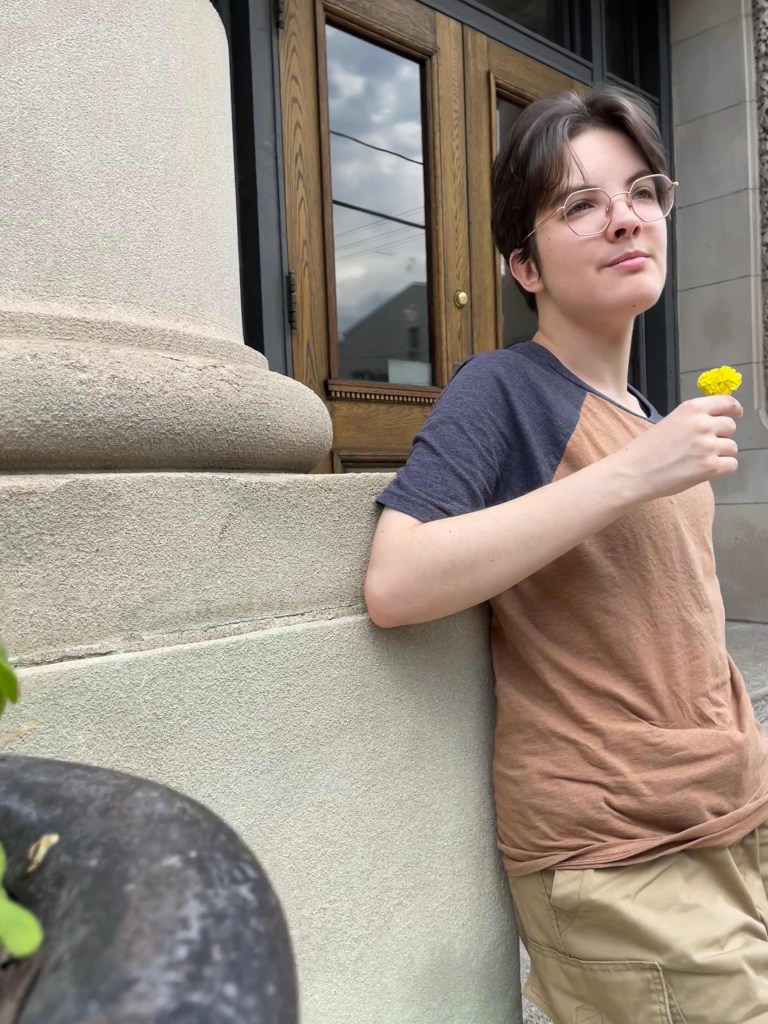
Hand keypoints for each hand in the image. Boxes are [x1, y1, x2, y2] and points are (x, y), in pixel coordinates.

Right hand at [615, 395, 741, 501]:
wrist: (633, 472)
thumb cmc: (646, 449)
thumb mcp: (670, 421)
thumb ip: (693, 418)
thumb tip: (715, 421)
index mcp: (692, 408)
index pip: (727, 402)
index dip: (734, 409)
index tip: (736, 414)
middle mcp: (702, 424)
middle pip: (731, 427)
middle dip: (721, 436)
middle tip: (704, 446)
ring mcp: (708, 446)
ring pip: (732, 448)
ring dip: (721, 454)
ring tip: (699, 460)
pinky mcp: (710, 467)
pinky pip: (732, 465)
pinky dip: (722, 469)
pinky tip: (705, 470)